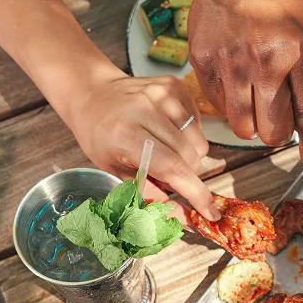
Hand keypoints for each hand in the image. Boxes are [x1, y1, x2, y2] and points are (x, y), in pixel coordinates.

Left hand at [67, 71, 219, 219]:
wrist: (91, 93)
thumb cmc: (101, 138)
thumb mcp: (116, 173)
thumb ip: (151, 196)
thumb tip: (185, 218)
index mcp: (125, 135)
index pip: (173, 167)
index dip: (195, 193)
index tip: (211, 213)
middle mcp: (144, 109)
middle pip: (191, 156)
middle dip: (186, 174)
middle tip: (166, 173)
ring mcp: (161, 93)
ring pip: (199, 142)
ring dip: (188, 155)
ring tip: (166, 150)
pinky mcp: (173, 84)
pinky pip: (198, 123)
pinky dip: (188, 135)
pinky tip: (167, 131)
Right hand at [189, 0, 302, 167]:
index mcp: (298, 52)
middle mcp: (263, 61)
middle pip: (274, 133)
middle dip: (280, 132)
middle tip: (279, 117)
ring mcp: (230, 64)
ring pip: (245, 129)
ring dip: (254, 124)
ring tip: (258, 102)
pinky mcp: (204, 65)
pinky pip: (221, 110)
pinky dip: (232, 106)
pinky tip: (238, 83)